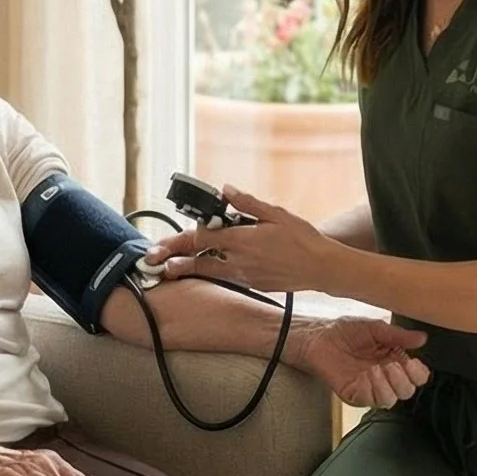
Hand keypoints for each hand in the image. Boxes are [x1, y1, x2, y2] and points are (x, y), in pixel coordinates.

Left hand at [146, 185, 334, 293]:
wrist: (322, 268)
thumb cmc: (302, 238)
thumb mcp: (275, 214)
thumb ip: (247, 203)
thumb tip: (225, 190)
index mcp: (243, 240)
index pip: (203, 238)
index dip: (183, 238)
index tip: (168, 240)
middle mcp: (239, 261)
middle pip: (199, 260)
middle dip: (174, 258)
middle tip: (154, 259)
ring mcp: (245, 277)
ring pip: (210, 272)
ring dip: (189, 269)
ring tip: (170, 270)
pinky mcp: (253, 285)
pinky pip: (227, 278)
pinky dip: (214, 272)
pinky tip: (206, 268)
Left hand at [294, 316, 428, 409]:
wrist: (320, 338)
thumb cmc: (345, 332)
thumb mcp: (375, 329)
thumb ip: (398, 335)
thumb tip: (422, 338)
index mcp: (395, 360)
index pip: (418, 376)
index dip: (419, 373)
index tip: (413, 362)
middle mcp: (386, 377)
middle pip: (407, 391)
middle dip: (403, 380)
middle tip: (391, 365)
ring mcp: (370, 388)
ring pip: (391, 400)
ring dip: (387, 386)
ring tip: (376, 369)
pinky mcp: (355, 394)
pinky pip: (370, 401)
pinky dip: (371, 389)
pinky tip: (365, 375)